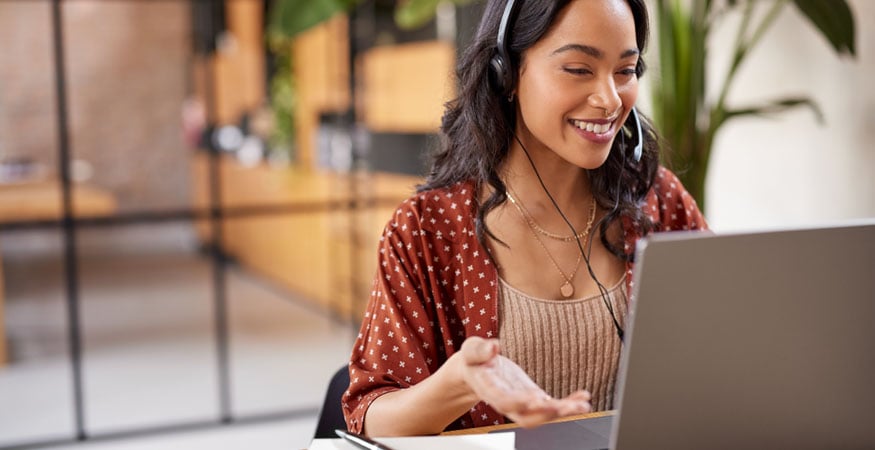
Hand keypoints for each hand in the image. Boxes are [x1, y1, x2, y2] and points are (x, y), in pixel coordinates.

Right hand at [457, 336, 591, 427]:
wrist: (477, 371)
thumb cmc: (474, 360)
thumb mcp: (471, 350)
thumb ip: (479, 350)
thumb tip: (493, 346)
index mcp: (489, 389)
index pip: (503, 401)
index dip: (518, 402)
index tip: (534, 397)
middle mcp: (507, 401)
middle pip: (525, 417)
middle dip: (545, 414)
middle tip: (562, 407)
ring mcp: (522, 403)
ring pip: (542, 415)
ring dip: (563, 411)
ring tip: (582, 405)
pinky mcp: (533, 398)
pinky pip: (552, 405)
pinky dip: (569, 403)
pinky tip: (583, 398)